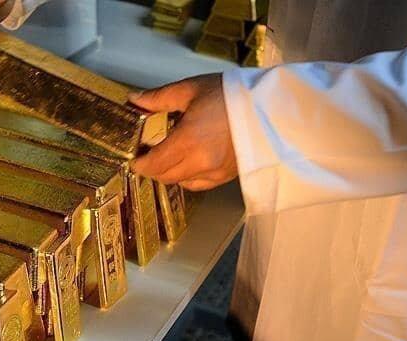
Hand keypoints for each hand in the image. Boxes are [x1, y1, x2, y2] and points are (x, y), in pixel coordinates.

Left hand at [128, 74, 237, 190]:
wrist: (272, 106)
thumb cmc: (231, 94)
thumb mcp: (191, 89)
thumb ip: (158, 98)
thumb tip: (134, 100)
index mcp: (187, 140)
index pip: (153, 164)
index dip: (139, 163)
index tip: (134, 156)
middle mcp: (200, 162)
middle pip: (164, 176)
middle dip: (152, 168)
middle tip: (148, 153)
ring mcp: (215, 172)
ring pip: (180, 182)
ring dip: (169, 172)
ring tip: (168, 155)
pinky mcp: (227, 176)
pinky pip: (198, 184)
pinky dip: (187, 177)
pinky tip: (188, 162)